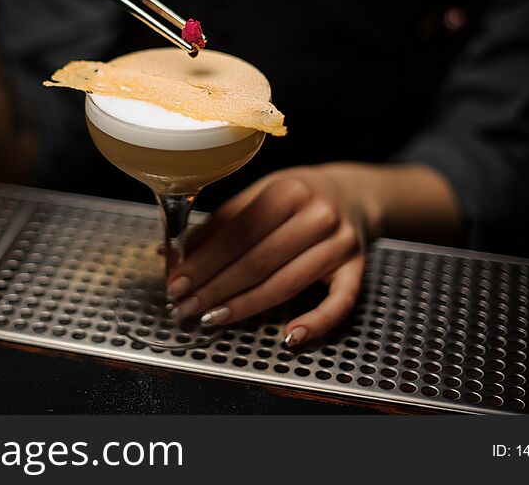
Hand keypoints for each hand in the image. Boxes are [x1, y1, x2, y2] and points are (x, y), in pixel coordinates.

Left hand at [166, 162, 461, 345]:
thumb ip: (219, 225)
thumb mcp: (259, 195)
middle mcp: (317, 215)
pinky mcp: (358, 269)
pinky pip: (340, 303)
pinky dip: (316, 322)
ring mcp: (340, 244)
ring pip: (286, 284)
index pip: (237, 234)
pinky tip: (289, 336)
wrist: (354, 194)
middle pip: (257, 262)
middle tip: (185, 308)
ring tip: (211, 319)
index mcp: (287, 191)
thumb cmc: (296, 197)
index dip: (203, 262)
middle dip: (215, 289)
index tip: (176, 283)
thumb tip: (171, 255)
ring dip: (244, 307)